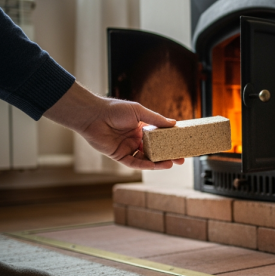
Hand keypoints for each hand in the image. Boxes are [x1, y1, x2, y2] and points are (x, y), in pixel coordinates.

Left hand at [44, 82, 184, 169]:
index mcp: (140, 128)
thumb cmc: (114, 109)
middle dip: (168, 155)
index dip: (170, 142)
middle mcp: (135, 139)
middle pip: (155, 150)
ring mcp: (127, 148)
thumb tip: (174, 123)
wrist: (93, 115)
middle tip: (181, 159)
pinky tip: (156, 165)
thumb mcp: (139, 112)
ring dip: (159, 162)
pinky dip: (146, 165)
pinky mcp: (119, 156)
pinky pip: (134, 163)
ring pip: (146, 159)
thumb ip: (156, 119)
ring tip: (172, 163)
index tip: (181, 145)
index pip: (158, 138)